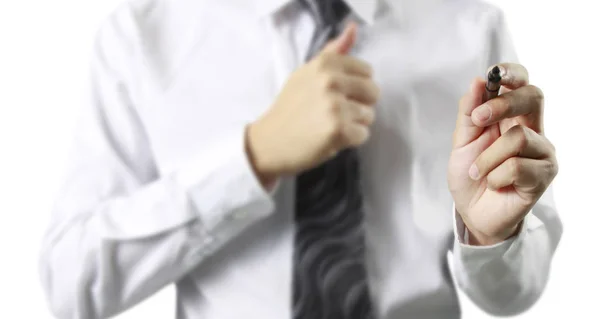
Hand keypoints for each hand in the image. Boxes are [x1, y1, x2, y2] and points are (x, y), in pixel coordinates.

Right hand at [246, 22, 379, 186]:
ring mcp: (335, 106)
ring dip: (353, 124)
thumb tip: (354, 28)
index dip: (355, 86)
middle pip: (373, 92)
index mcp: (325, 64)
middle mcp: (331, 81)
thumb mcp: (307, 72)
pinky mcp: (339, 130)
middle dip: (359, 104)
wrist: (270, 141)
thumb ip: (333, 52)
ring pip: (369, 115)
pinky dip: (350, 140)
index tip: (337, 94)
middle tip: (335, 112)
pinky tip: (331, 138)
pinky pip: (363, 134)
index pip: (366, 71)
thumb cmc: (290, 107)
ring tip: (329, 125)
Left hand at [448, 63, 557, 245]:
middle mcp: (533, 130)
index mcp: (513, 118)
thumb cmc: (471, 176)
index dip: (513, 73)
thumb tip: (478, 82)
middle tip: (478, 120)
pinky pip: (516, 166)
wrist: (473, 213)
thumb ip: (469, 113)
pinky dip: (495, 176)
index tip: (494, 73)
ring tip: (477, 172)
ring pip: (518, 137)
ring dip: (487, 158)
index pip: (524, 84)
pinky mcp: (544, 176)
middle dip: (502, 105)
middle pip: (533, 97)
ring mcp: (542, 153)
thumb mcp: (462, 142)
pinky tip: (494, 184)